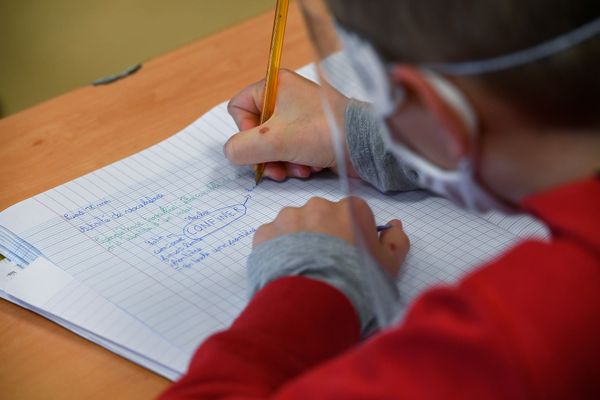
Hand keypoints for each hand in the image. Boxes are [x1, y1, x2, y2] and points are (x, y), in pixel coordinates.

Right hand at [224, 69, 354, 180]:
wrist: (365, 145)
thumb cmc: (324, 132)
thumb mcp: (275, 141)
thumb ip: (242, 148)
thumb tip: (231, 154)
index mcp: (275, 85)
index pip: (238, 107)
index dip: (244, 130)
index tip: (260, 144)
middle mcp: (285, 98)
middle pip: (254, 131)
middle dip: (265, 155)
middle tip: (275, 169)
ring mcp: (298, 117)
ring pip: (271, 145)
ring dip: (281, 163)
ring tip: (297, 170)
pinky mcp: (310, 134)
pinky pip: (289, 151)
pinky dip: (294, 164)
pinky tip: (308, 170)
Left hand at [253, 197, 409, 276]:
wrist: (314, 303)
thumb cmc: (357, 282)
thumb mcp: (389, 267)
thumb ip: (396, 241)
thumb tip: (395, 225)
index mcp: (351, 209)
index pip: (353, 214)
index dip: (352, 234)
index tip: (349, 254)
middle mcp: (319, 205)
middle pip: (322, 216)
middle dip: (323, 235)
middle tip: (324, 264)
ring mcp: (289, 217)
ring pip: (295, 225)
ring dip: (298, 241)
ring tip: (303, 271)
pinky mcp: (266, 232)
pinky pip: (273, 238)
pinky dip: (277, 251)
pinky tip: (285, 271)